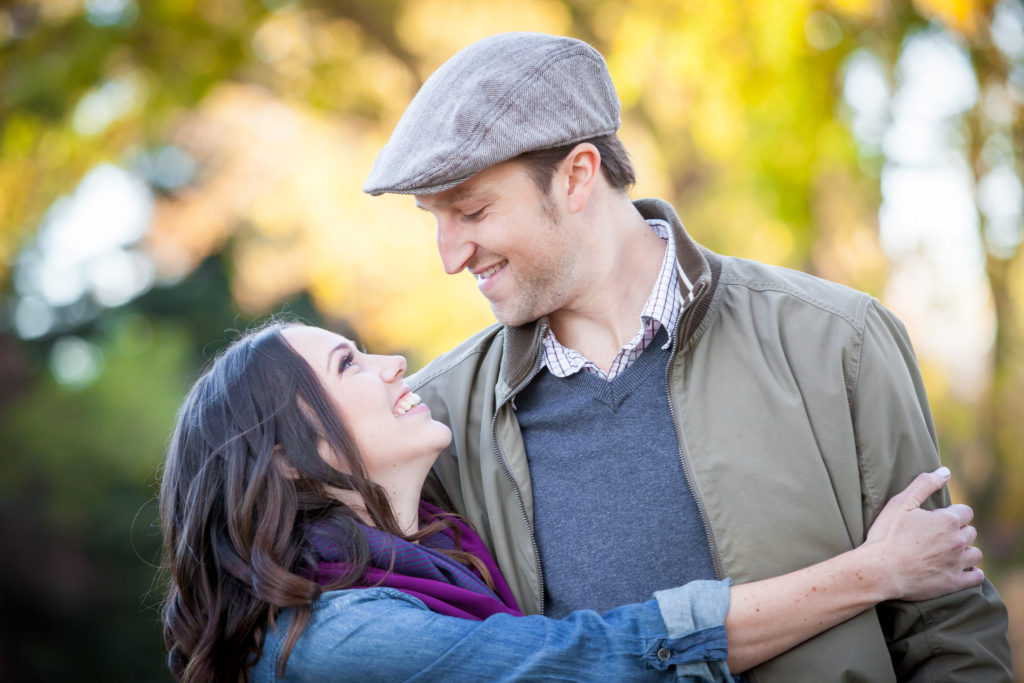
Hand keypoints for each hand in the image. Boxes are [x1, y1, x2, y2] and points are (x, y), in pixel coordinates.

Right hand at [861, 467, 983, 601]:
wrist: (879, 570)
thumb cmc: (886, 535)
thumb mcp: (900, 503)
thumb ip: (924, 484)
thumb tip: (945, 471)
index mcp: (947, 520)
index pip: (965, 512)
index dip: (952, 514)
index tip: (938, 519)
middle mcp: (957, 541)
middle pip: (970, 532)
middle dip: (958, 532)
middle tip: (938, 536)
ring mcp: (957, 563)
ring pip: (975, 554)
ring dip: (965, 551)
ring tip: (948, 552)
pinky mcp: (954, 583)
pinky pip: (977, 576)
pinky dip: (971, 572)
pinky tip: (958, 569)